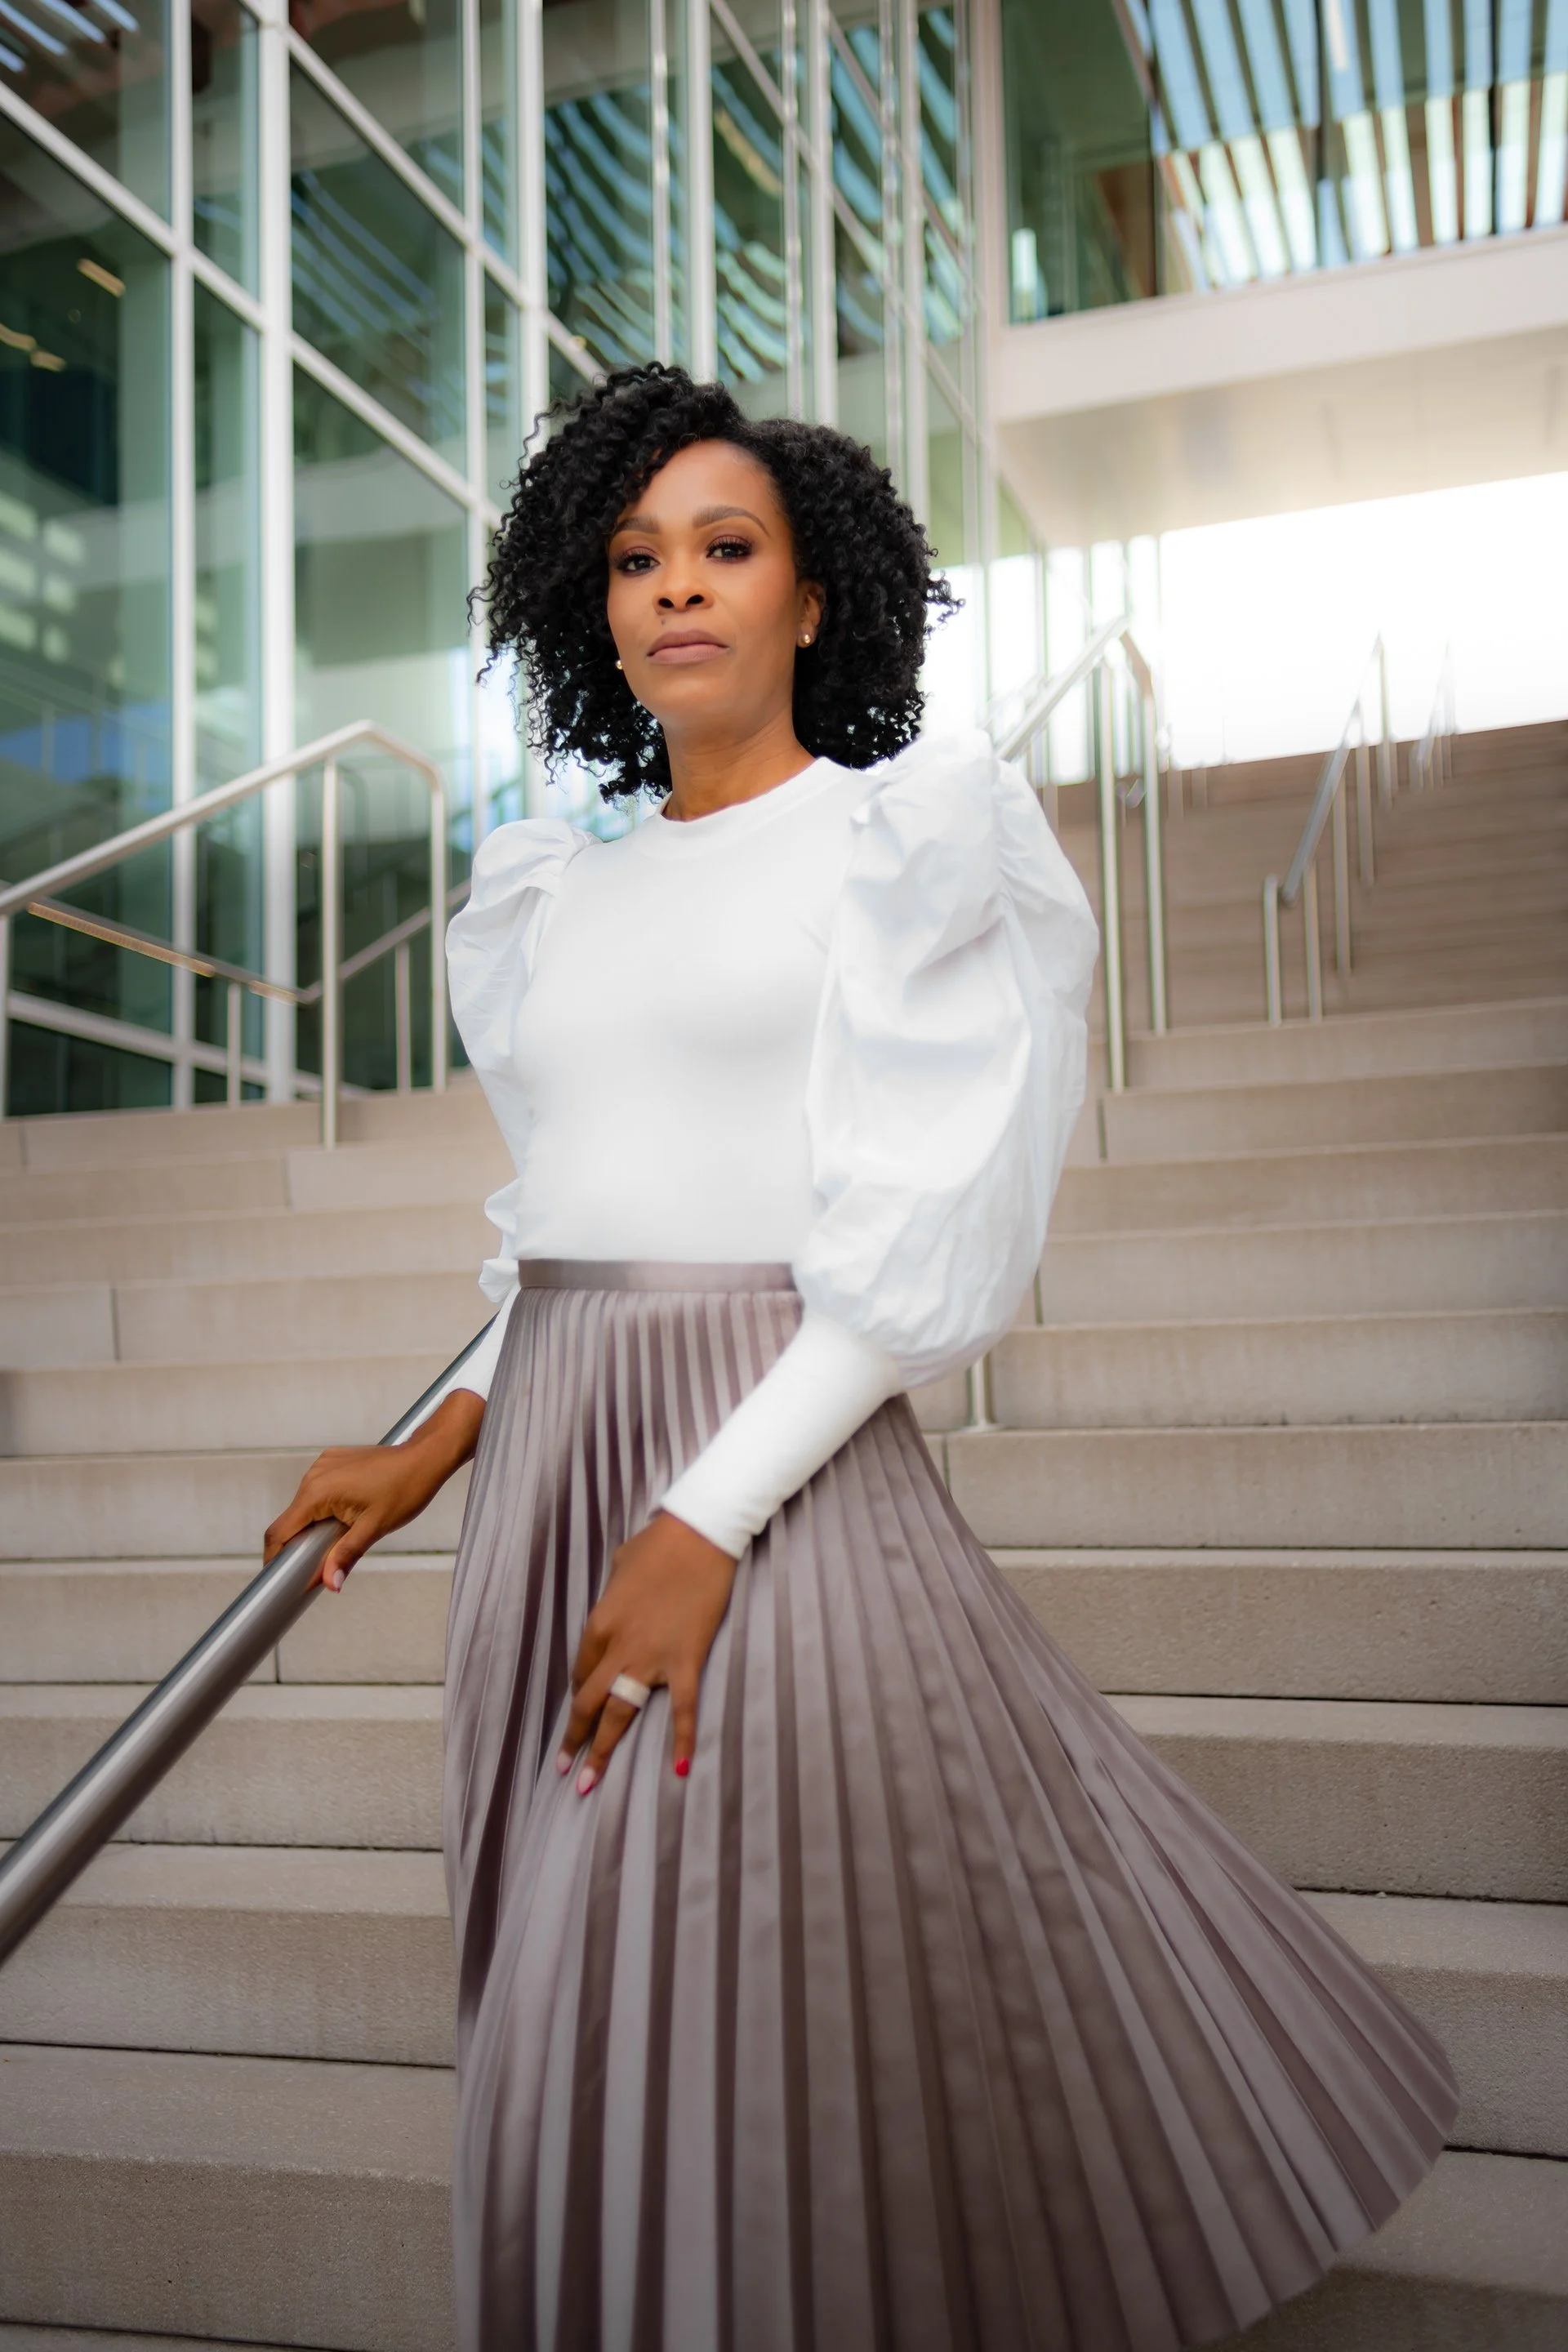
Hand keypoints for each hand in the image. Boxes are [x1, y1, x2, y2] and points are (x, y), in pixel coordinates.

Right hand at [262, 1391, 484, 1589]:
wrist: (424, 1458)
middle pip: (291, 1519)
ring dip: (313, 1525)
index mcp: (317, 1492)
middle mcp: (313, 1475)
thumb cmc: (405, 1489)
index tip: (278, 1578)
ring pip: (305, 1506)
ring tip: (336, 1540)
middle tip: (314, 1567)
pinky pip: (318, 1491)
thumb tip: (330, 1584)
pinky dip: (324, 1508)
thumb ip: (345, 1556)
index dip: (275, 1557)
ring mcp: (322, 1465)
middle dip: (299, 1544)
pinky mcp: (332, 1461)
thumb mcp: (374, 1529)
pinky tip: (345, 1517)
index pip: (280, 1530)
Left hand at [559, 1511, 737, 1791]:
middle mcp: (618, 1648)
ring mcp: (651, 1658)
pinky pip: (682, 1708)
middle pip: (588, 1703)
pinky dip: (683, 1739)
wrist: (698, 1536)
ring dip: (603, 1750)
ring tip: (588, 1783)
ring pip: (621, 1713)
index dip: (580, 1694)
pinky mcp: (685, 1660)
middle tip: (564, 1769)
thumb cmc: (657, 1544)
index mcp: (598, 1624)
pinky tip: (682, 1768)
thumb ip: (613, 1599)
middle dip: (575, 1739)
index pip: (581, 1671)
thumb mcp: (620, 1569)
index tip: (582, 1709)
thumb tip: (617, 1615)